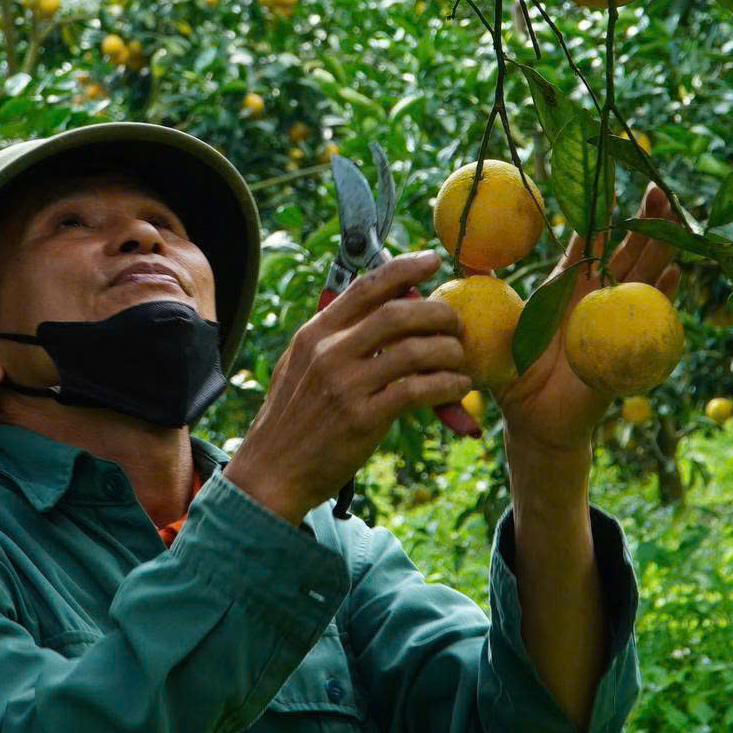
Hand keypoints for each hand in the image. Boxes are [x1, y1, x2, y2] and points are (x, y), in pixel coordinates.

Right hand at [223, 250, 472, 524]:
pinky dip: (447, 386)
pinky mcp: (362, 418)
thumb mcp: (301, 366)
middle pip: (399, 313)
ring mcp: (345, 385)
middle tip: (456, 324)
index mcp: (315, 333)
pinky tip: (458, 389)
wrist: (271, 472)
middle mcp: (329, 352)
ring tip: (461, 361)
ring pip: (416, 350)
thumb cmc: (293, 420)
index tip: (433, 260)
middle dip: (439, 313)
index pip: (365, 287)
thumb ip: (336, 338)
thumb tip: (383, 307)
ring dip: (449, 353)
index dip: (404, 268)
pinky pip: (418, 391)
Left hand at [499, 183, 684, 457]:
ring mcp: (613, 321)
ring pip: (642, 277)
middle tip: (656, 186)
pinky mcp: (624, 348)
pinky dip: (662, 297)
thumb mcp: (492, 323)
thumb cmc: (511, 374)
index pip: (588, 242)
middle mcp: (594, 298)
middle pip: (625, 251)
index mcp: (564, 287)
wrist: (532, 421)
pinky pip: (649, 320)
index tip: (610, 181)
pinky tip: (674, 274)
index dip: (599, 214)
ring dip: (660, 248)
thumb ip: (480, 287)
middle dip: (643, 220)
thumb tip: (454, 251)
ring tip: (674, 218)